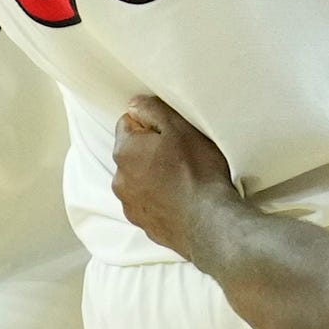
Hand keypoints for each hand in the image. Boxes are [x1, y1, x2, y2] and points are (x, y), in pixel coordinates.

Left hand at [112, 98, 235, 258]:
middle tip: (180, 155)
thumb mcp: (180, 128)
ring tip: (182, 180)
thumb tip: (134, 104)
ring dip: (152, 176)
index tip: (171, 132)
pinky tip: (180, 199)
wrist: (210, 223)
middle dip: (149, 151)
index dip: (151, 123)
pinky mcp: (143, 224)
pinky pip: (147, 202)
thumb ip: (152, 110)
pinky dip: (158, 198)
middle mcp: (119, 179)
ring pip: (138, 179)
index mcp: (125, 151)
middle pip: (131, 153)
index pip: (128, 122)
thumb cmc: (197, 172)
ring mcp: (130, 205)